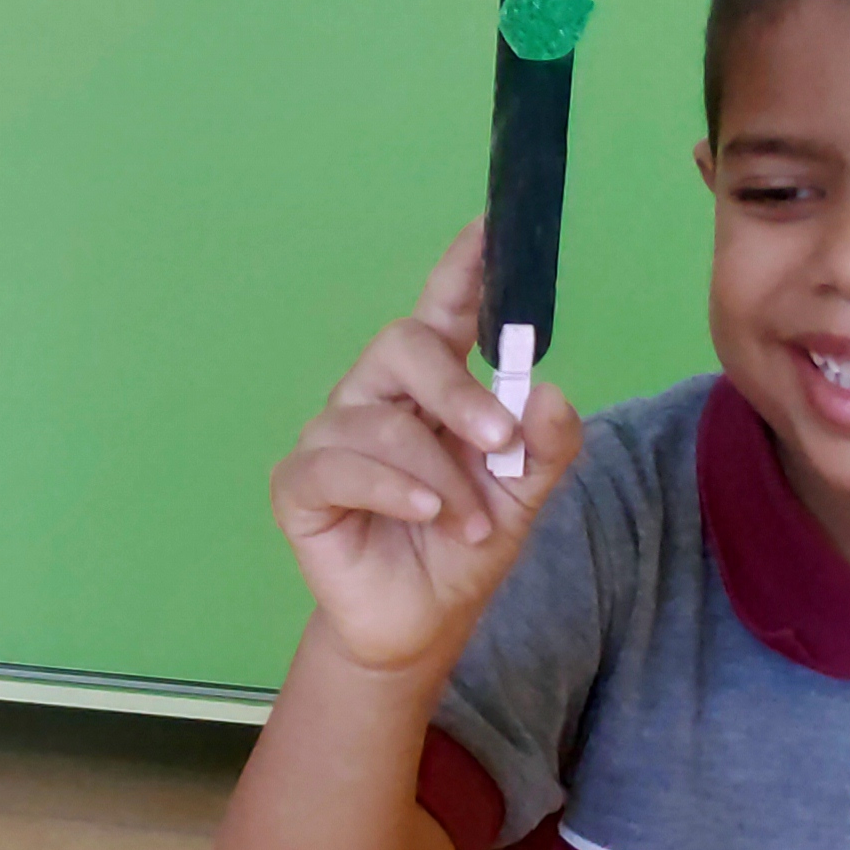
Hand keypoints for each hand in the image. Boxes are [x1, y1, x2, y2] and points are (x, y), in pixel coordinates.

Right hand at [271, 220, 579, 676]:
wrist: (422, 623)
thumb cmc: (464, 546)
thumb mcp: (524, 497)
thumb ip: (546, 446)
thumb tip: (549, 395)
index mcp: (430, 387)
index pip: (443, 310)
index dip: (462, 267)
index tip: (491, 225)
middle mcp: (375, 397)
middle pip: (402, 346)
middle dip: (458, 391)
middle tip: (499, 441)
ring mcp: (332, 437)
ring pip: (380, 421)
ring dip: (437, 474)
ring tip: (467, 521)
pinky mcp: (301, 485)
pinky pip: (339, 466)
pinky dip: (392, 488)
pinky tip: (423, 513)